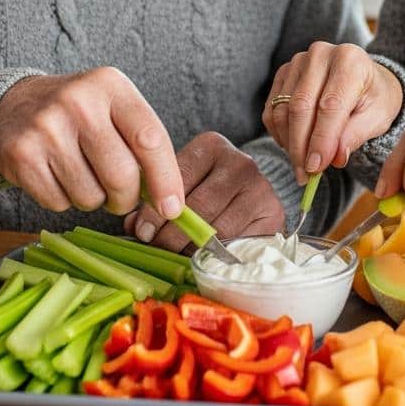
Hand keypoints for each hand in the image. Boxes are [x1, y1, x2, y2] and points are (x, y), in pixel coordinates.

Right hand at [0, 66, 183, 219]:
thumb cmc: (80, 113)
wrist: (16, 105)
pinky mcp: (22, 155)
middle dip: (127, 198)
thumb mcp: (114, 107)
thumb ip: (143, 143)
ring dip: (93, 199)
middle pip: (121, 175)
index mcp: (110, 85)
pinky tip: (57, 176)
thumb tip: (168, 201)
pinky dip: (64, 201)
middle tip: (121, 195)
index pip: (150, 138)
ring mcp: (47, 128)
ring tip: (83, 175)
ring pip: (90, 196)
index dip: (166, 179)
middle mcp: (79, 101)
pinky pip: (59, 204)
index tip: (172, 207)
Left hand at [124, 132, 283, 250]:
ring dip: (192, 249)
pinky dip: (217, 256)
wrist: (254, 197)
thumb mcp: (184, 185)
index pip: (178, 178)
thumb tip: (132, 224)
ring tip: (177, 257)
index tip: (142, 231)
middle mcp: (239, 161)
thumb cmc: (209, 190)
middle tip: (157, 250)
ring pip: (216, 228)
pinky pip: (237, 242)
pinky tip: (205, 259)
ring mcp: (259, 187)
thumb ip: (156, 200)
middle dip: (171, 234)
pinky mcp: (272, 213)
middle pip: (197, 207)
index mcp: (211, 146)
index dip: (156, 209)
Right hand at [262, 42, 402, 183]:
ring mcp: (299, 61)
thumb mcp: (377, 117)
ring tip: (301, 165)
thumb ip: (355, 135)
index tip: (316, 168)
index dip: (321, 140)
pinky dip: (279, 132)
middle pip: (300, 107)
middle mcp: (321, 54)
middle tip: (305, 174)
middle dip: (301, 146)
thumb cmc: (374, 98)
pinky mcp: (284, 71)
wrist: (364, 79)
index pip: (329, 105)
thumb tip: (335, 158)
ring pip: (283, 109)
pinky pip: (272, 107)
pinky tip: (293, 146)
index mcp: (350, 60)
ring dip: (289, 142)